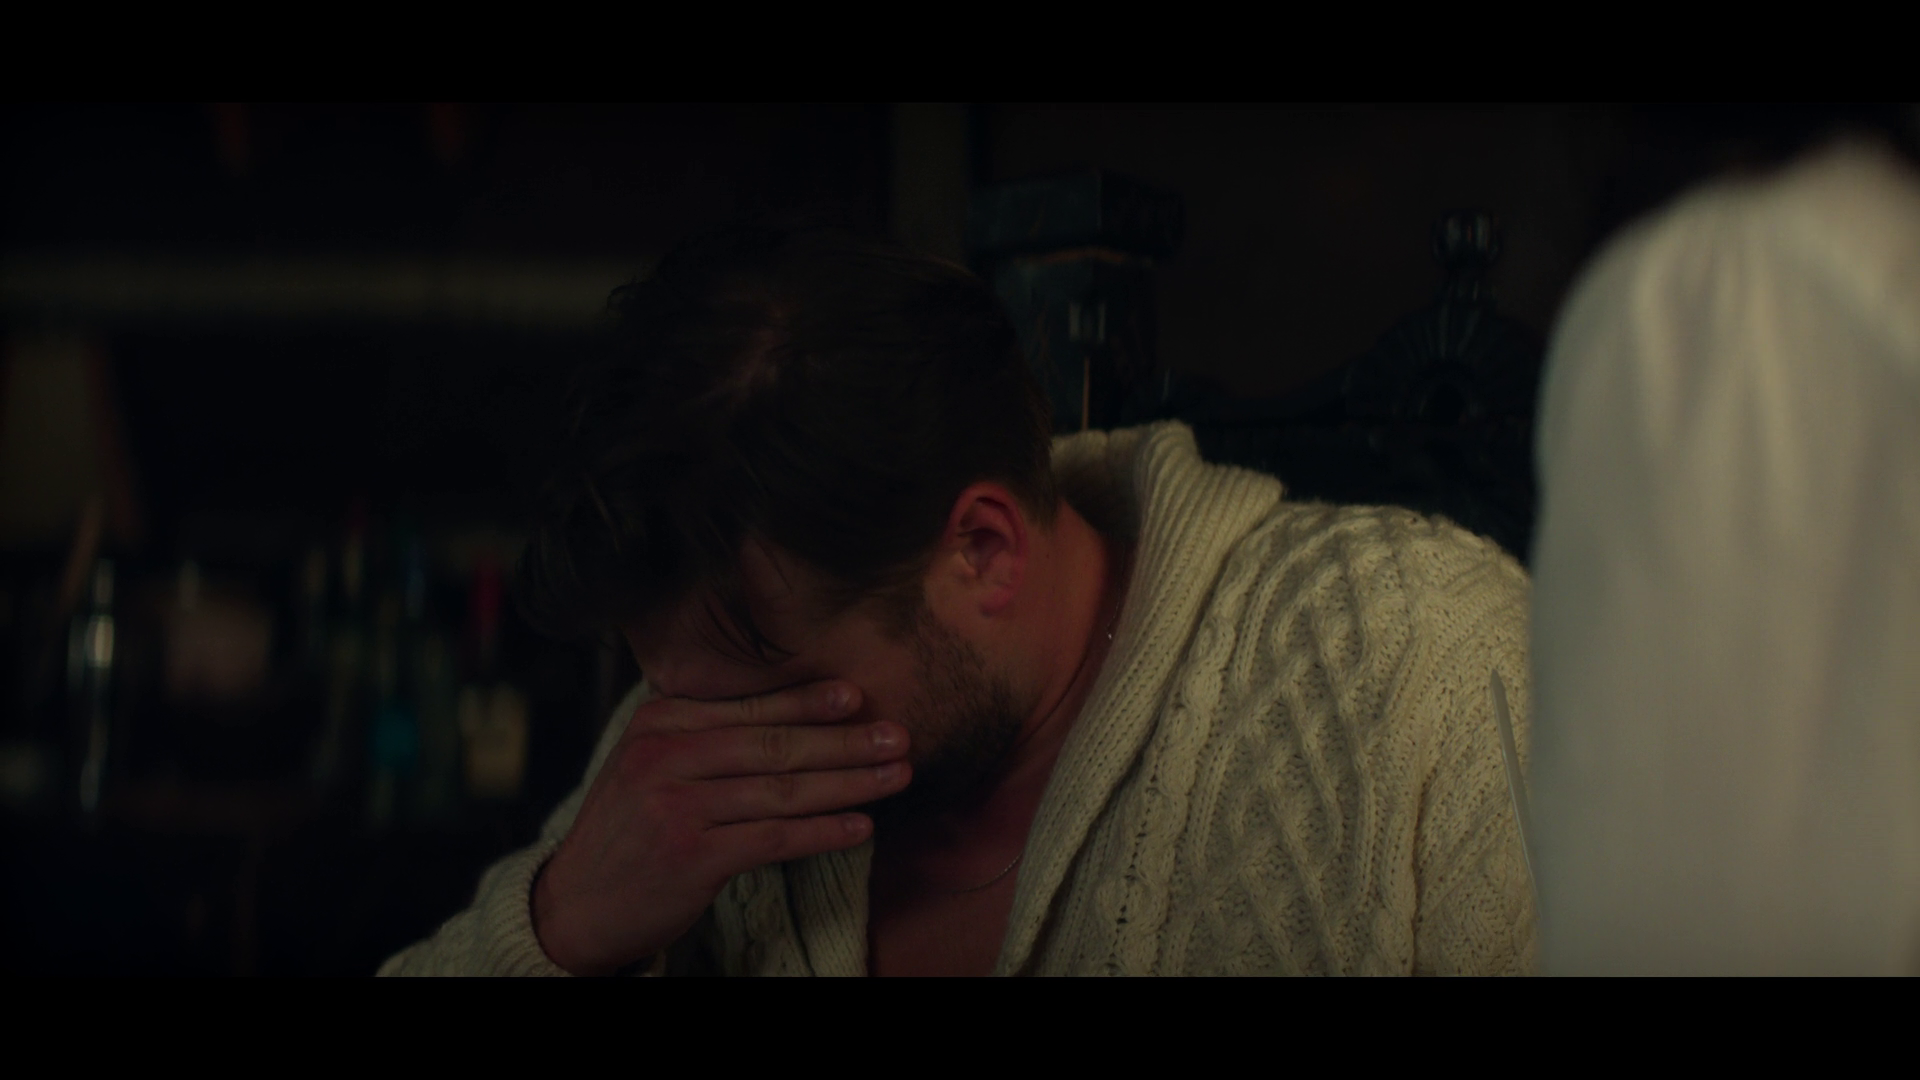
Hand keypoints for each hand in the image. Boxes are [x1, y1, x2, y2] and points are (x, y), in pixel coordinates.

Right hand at [531, 680, 908, 974]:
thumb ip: (703, 737)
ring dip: (849, 783)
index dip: (808, 701)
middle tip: (898, 735)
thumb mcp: (648, 765)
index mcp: (658, 723)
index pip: (748, 708)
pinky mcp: (692, 856)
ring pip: (783, 789)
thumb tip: (790, 715)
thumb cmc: (628, 833)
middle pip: (775, 744)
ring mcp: (676, 806)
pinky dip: (824, 831)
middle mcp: (664, 757)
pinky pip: (775, 838)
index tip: (857, 695)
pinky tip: (860, 827)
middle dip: (845, 740)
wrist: (574, 905)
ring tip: (895, 776)